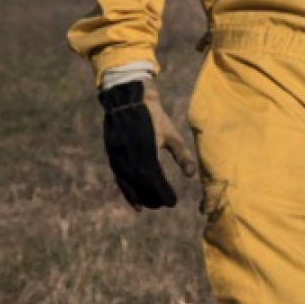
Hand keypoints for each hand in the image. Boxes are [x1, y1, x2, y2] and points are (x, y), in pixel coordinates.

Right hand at [99, 79, 197, 210]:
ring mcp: (119, 159)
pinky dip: (128, 194)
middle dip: (154, 198)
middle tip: (164, 204)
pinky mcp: (113, 157)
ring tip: (153, 205)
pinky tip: (137, 204)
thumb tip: (191, 176)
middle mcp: (131, 159)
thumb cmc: (153, 115)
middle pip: (143, 188)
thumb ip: (182, 154)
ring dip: (142, 198)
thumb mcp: (170, 134)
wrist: (127, 99)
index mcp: (147, 153)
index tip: (173, 202)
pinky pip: (120, 181)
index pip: (156, 182)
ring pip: (131, 186)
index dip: (164, 194)